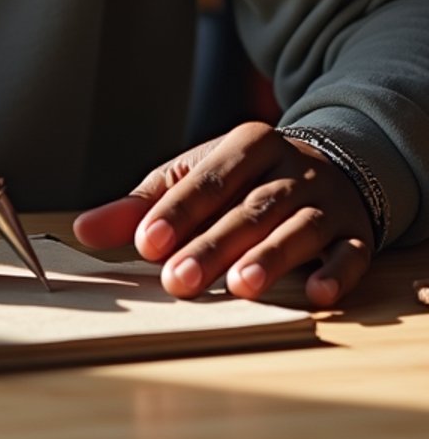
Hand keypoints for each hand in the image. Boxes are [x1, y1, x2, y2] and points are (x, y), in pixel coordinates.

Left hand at [72, 121, 374, 307]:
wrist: (333, 165)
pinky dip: (335, 272)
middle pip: (248, 208)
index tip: (147, 243)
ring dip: (270, 258)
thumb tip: (83, 230)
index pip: (207, 178)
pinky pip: (350, 252)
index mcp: (247, 145)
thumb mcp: (197, 177)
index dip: (177, 211)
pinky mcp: (356, 233)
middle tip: (178, 281)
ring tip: (240, 287)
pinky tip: (316, 294)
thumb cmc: (247, 179)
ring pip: (296, 227)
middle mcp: (290, 169)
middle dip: (212, 245)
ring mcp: (326, 201)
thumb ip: (144, 205)